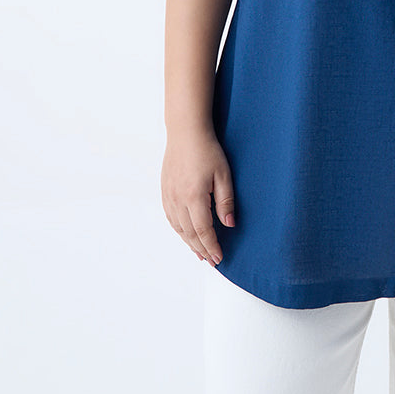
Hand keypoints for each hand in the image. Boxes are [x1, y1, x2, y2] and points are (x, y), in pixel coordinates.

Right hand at [161, 130, 235, 265]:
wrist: (186, 132)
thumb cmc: (207, 150)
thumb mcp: (223, 174)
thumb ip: (226, 201)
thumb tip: (229, 224)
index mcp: (194, 197)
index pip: (204, 230)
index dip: (212, 246)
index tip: (219, 257)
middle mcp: (178, 200)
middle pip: (190, 233)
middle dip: (201, 248)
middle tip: (211, 260)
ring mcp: (169, 196)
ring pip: (178, 227)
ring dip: (189, 242)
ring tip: (199, 252)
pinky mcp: (165, 190)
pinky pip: (170, 217)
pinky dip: (179, 230)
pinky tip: (185, 233)